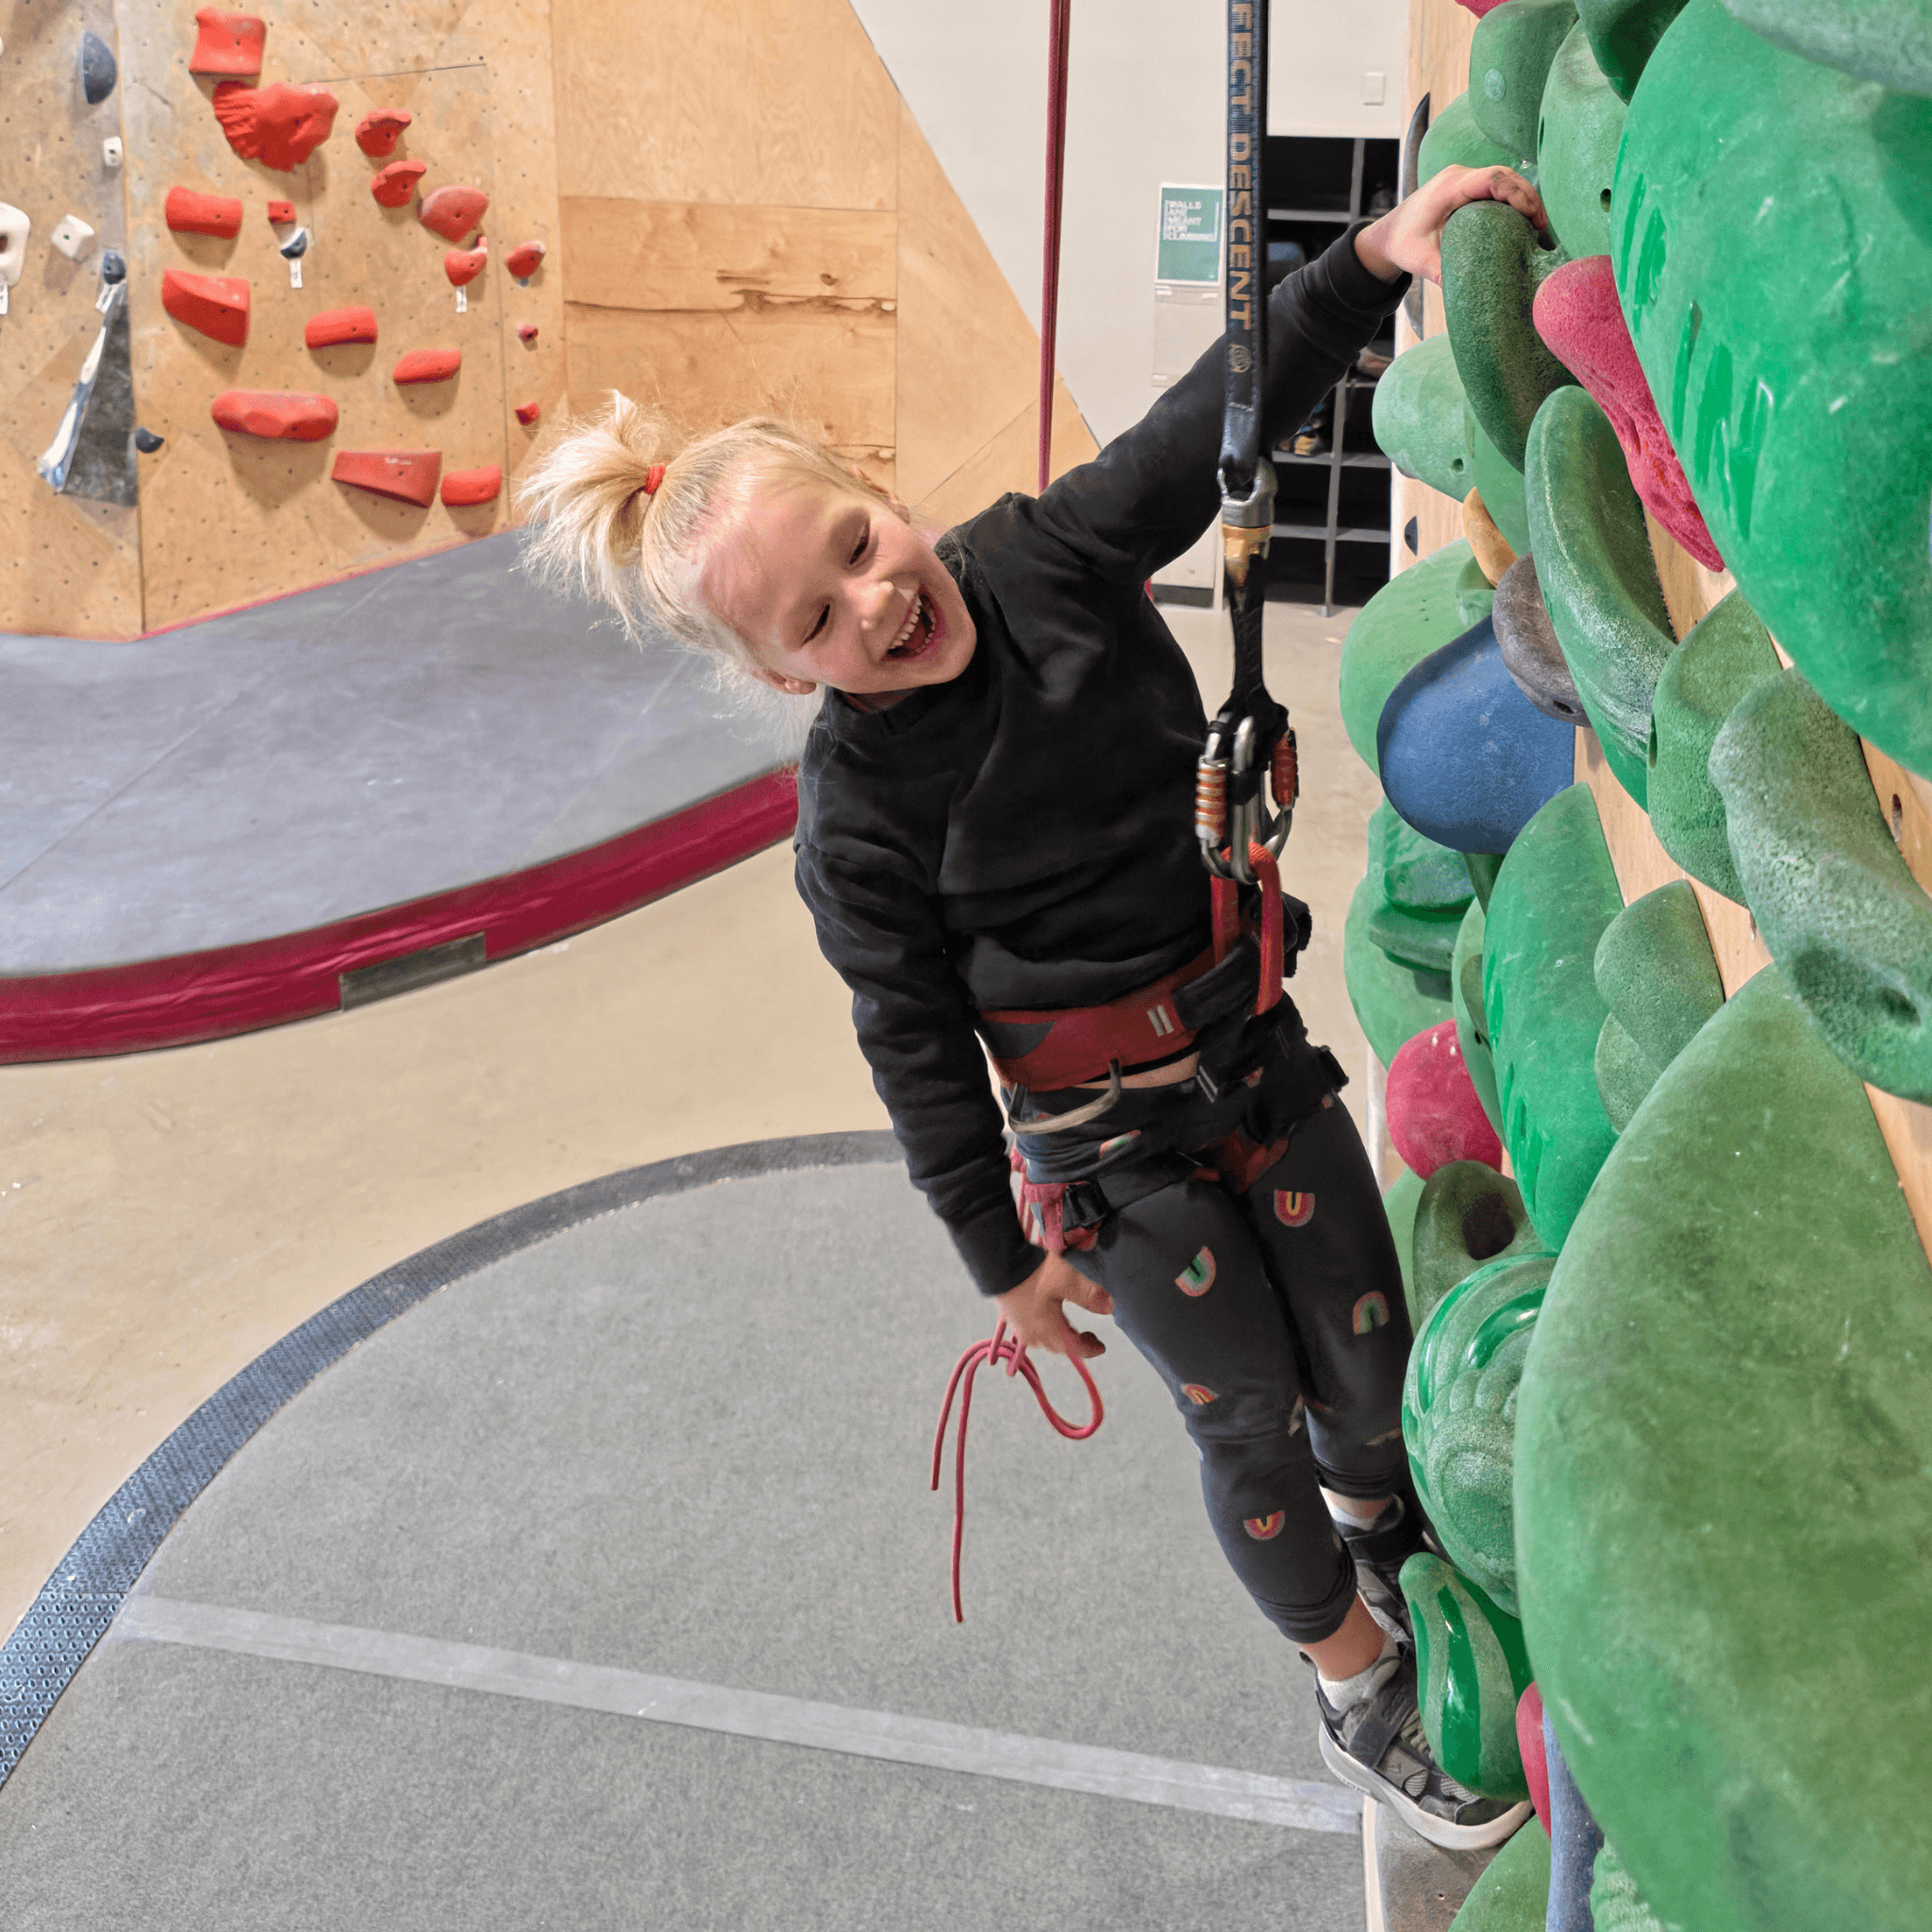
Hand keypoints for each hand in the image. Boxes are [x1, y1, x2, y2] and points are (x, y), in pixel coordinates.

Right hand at [995, 1250, 1113, 1365]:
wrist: (998, 1262)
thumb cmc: (1033, 1272)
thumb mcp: (1067, 1279)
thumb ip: (1089, 1294)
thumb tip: (1110, 1308)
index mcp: (1048, 1330)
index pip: (1074, 1347)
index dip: (1090, 1349)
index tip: (1102, 1347)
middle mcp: (1033, 1333)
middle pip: (1059, 1346)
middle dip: (1076, 1344)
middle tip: (1090, 1337)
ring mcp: (1020, 1324)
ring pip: (1045, 1339)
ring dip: (1061, 1337)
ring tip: (1072, 1327)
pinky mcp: (1012, 1313)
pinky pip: (1033, 1330)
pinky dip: (1047, 1329)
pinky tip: (1049, 1317)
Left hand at [1354, 164, 1549, 285]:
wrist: (1389, 233)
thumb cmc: (1403, 244)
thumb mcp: (1419, 260)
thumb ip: (1441, 272)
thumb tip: (1467, 294)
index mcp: (1449, 186)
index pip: (1492, 179)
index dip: (1517, 194)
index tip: (1533, 216)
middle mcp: (1460, 176)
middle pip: (1505, 176)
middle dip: (1529, 198)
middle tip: (1543, 227)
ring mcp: (1466, 179)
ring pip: (1506, 180)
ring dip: (1526, 199)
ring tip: (1541, 228)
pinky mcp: (1470, 187)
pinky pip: (1498, 188)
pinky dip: (1515, 202)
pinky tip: (1527, 224)